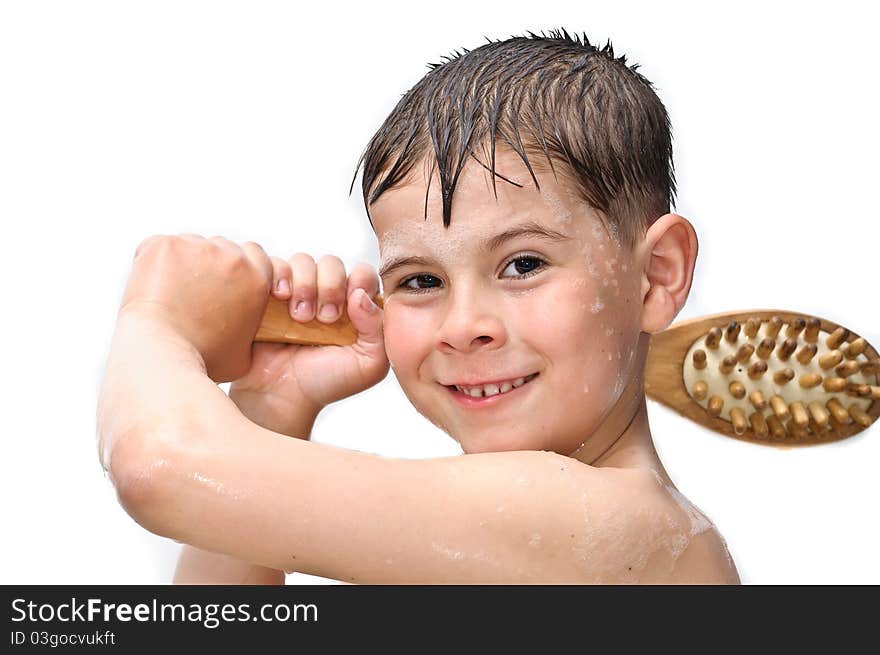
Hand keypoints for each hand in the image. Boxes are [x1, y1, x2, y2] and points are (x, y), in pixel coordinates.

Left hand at [119, 234, 273, 381]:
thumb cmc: (200, 359)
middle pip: (224, 247)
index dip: (241, 267)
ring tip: (172, 292)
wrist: (161, 353)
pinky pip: (161, 245)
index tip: (227, 280)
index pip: (256, 255)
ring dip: (185, 262)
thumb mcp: (244, 354)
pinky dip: (156, 261)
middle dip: (212, 265)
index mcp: (256, 280)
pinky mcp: (166, 245)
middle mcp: (232, 258)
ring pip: (192, 245)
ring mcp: (198, 247)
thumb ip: (252, 331)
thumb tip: (249, 330)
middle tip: (195, 290)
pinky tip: (153, 285)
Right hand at [229, 253, 388, 411]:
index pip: (362, 273)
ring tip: (299, 317)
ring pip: (302, 260)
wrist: (281, 396)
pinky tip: (278, 297)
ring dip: (303, 284)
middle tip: (323, 318)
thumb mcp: (368, 364)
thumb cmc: (326, 382)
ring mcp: (295, 291)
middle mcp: (325, 293)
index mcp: (354, 306)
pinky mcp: (265, 290)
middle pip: (332, 263)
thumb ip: (378, 329)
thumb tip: (360, 294)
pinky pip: (270, 264)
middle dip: (329, 286)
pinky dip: (276, 274)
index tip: (348, 310)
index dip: (358, 283)